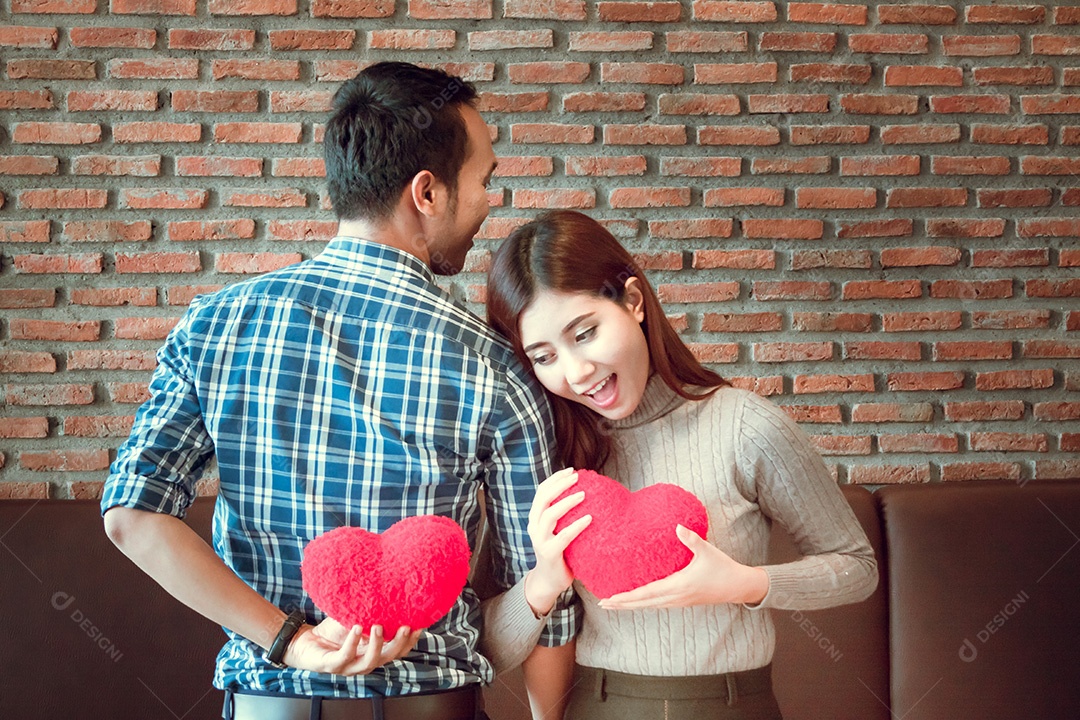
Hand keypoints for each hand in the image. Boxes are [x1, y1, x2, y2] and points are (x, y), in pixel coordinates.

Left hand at [282, 615, 422, 674]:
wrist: (303, 642)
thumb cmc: (332, 631)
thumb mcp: (354, 617)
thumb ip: (369, 609)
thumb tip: (385, 583)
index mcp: (374, 651)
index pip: (398, 649)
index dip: (410, 640)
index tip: (420, 624)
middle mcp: (365, 661)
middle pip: (389, 657)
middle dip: (399, 643)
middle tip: (405, 626)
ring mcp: (349, 666)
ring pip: (370, 661)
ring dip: (377, 644)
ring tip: (378, 626)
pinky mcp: (332, 666)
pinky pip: (345, 656)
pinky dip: (352, 642)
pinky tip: (356, 628)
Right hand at [524, 468, 591, 615]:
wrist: (549, 581)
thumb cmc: (559, 552)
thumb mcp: (557, 530)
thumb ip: (563, 515)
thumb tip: (584, 493)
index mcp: (535, 518)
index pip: (541, 492)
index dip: (555, 479)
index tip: (571, 470)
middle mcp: (534, 527)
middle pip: (543, 499)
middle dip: (559, 485)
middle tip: (577, 477)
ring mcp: (540, 541)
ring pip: (549, 516)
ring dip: (567, 502)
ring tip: (583, 494)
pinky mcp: (549, 553)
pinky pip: (563, 537)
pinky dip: (576, 526)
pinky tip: (589, 519)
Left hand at [598, 525, 768, 609]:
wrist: (738, 587)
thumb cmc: (723, 568)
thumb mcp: (707, 551)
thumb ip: (691, 539)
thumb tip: (677, 526)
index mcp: (678, 586)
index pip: (646, 593)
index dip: (626, 597)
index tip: (609, 599)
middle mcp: (675, 597)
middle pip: (643, 604)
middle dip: (622, 604)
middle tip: (601, 604)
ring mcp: (678, 601)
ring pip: (649, 606)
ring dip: (631, 605)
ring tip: (613, 604)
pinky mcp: (682, 600)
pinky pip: (657, 604)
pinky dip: (643, 603)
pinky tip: (637, 600)